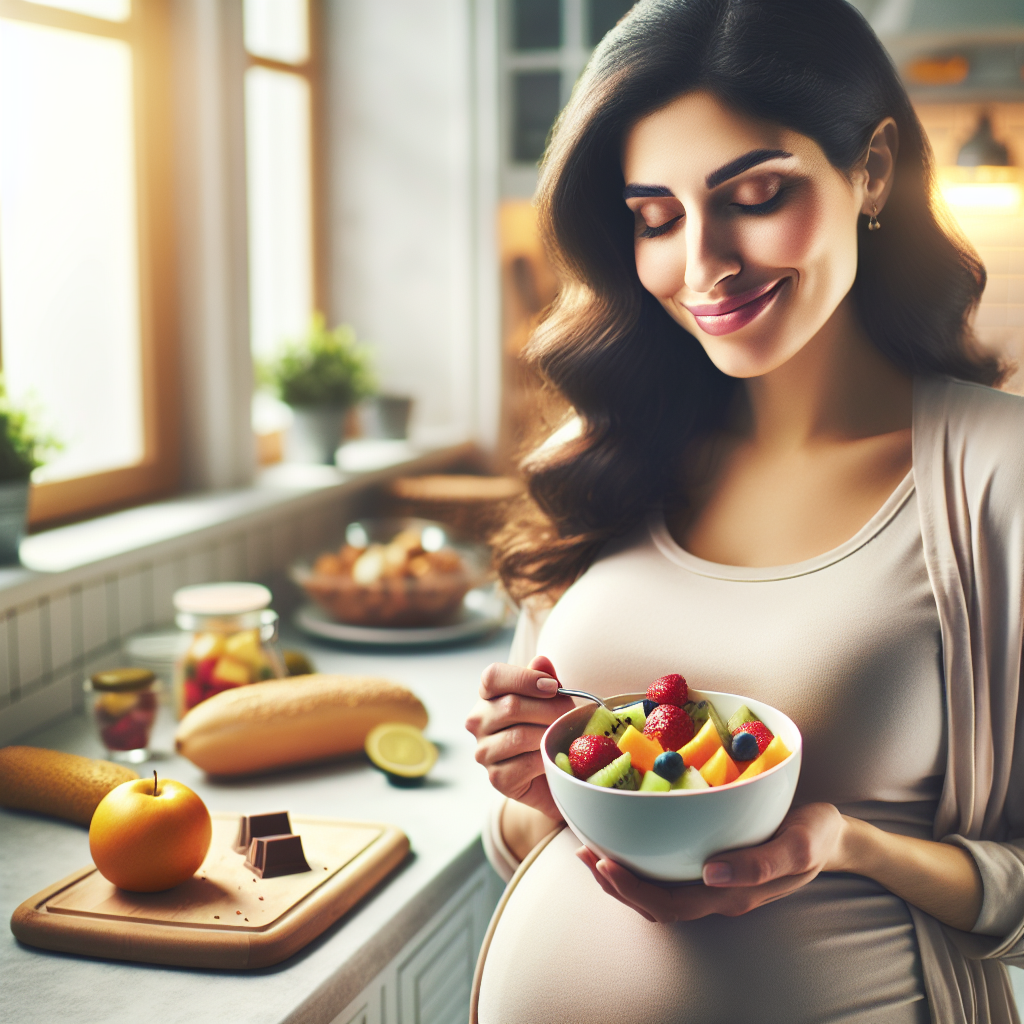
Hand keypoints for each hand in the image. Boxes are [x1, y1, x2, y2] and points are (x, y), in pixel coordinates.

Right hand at [465, 656, 573, 820]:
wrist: (555, 774)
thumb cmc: (549, 728)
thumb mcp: (551, 699)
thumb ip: (545, 679)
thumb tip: (541, 660)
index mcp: (488, 695)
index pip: (493, 676)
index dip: (525, 678)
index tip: (553, 687)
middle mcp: (478, 721)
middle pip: (511, 706)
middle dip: (549, 709)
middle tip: (572, 714)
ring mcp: (484, 751)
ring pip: (519, 736)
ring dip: (549, 734)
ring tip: (566, 735)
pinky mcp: (497, 777)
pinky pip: (525, 763)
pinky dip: (546, 758)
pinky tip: (556, 756)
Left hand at [576, 802, 846, 922]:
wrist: (833, 836)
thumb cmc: (816, 834)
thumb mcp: (801, 844)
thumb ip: (762, 863)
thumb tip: (712, 873)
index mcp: (732, 894)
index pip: (671, 903)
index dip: (633, 890)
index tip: (602, 864)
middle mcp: (717, 893)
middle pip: (655, 904)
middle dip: (615, 885)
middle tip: (582, 854)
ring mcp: (714, 883)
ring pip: (658, 894)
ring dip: (622, 878)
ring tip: (589, 850)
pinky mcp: (712, 866)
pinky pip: (669, 875)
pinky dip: (640, 863)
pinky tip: (624, 839)